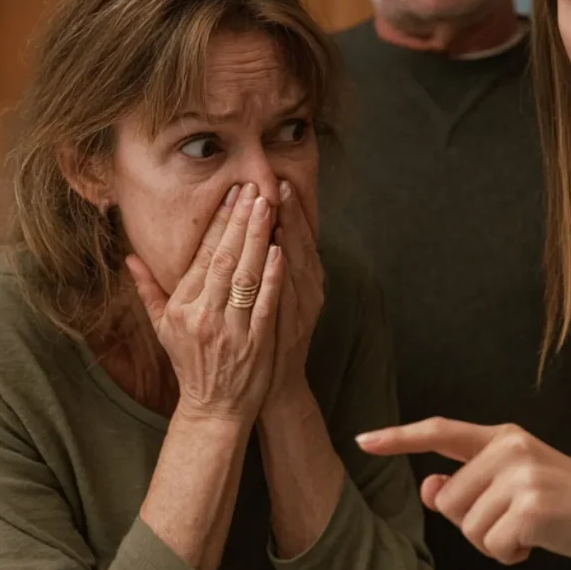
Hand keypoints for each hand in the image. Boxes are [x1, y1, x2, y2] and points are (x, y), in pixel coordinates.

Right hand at [126, 182, 283, 425]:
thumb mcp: (163, 329)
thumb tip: (130, 257)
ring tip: (268, 207)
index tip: (231, 195)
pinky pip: (265, 304)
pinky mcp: (255, 344)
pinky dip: (273, 277)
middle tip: (253, 188)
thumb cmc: (191, 364)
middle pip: (222, 259)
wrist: (214, 409)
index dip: (218, 224)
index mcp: (181, 309)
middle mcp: (202, 316)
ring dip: (257, 239)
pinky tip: (280, 250)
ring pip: (244, 276)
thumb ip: (149, 290)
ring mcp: (230, 330)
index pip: (201, 257)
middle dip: (239, 221)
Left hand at [260, 179, 323, 411]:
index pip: (297, 238)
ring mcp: (301, 310)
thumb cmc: (268, 341)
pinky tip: (278, 252)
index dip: (291, 211)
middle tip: (279, 184)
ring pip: (297, 265)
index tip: (279, 182)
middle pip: (300, 246)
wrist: (275, 387)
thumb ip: (268, 267)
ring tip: (279, 207)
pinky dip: (283, 274)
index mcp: (304, 281)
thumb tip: (261, 236)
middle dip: (290, 214)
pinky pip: (287, 295)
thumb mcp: (274, 300)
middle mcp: (308, 291)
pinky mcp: (291, 328)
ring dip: (289, 235)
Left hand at [356, 417, 570, 565]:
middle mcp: (508, 448)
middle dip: (473, 524)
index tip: (362, 441)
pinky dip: (510, 555)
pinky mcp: (532, 506)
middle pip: (449, 500)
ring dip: (492, 542)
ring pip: (468, 526)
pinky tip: (536, 543)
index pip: (440, 432)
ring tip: (527, 531)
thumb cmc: (563, 501)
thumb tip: (431, 490)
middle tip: (512, 522)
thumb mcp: (514, 483)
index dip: (398, 437)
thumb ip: (470, 484)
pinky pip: (493, 545)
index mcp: (502, 437)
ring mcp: (521, 475)